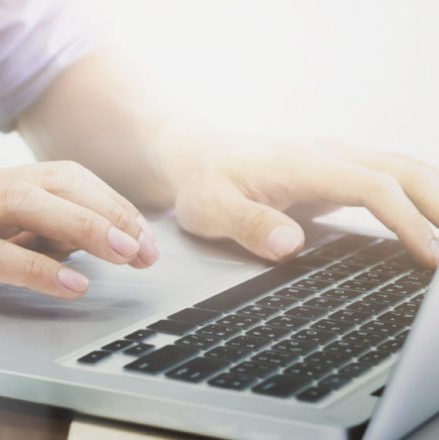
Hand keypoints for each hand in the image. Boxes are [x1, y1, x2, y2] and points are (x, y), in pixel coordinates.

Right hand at [0, 161, 157, 325]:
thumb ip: (34, 234)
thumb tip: (94, 236)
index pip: (61, 176)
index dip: (108, 201)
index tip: (141, 234)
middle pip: (52, 182)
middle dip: (108, 211)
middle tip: (144, 247)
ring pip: (25, 205)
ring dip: (84, 227)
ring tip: (122, 254)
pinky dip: (36, 268)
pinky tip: (70, 282)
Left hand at [169, 135, 438, 266]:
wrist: (195, 155)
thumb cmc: (202, 183)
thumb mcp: (209, 208)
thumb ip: (248, 225)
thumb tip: (290, 245)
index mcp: (304, 164)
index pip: (372, 188)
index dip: (406, 221)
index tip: (430, 256)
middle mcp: (328, 155)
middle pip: (403, 171)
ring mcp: (335, 159)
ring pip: (402, 169)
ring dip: (435, 198)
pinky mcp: (336, 170)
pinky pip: (389, 178)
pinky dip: (418, 196)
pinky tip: (429, 222)